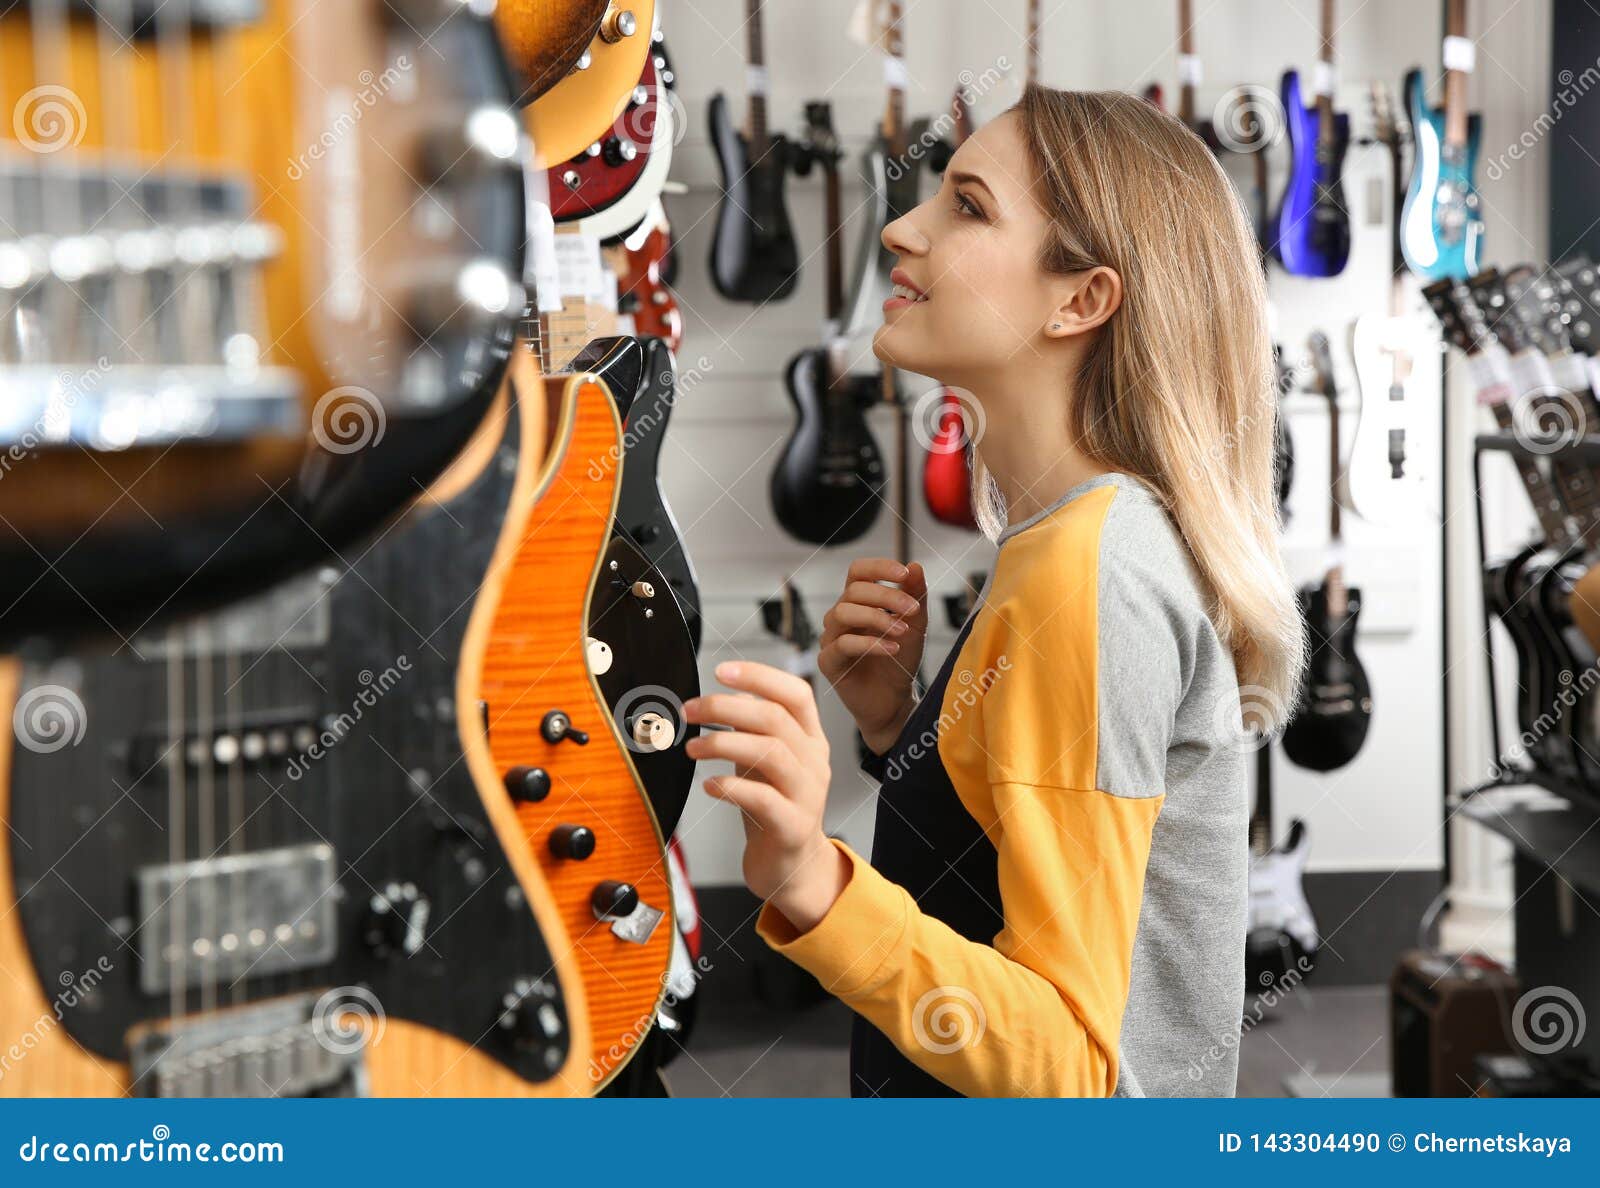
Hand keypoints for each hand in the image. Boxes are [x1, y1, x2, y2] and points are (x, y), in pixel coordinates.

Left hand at [683, 661, 848, 932]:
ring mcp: (808, 794)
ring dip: (723, 743)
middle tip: (689, 710)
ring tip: (692, 748)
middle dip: (725, 708)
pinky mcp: (792, 826)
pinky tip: (709, 785)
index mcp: (811, 739)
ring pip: (771, 753)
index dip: (760, 676)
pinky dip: (730, 786)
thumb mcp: (765, 761)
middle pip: (776, 719)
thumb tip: (726, 695)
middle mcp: (815, 762)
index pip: (796, 693)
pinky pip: (762, 799)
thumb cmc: (773, 809)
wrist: (792, 867)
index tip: (720, 670)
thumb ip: (754, 729)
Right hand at [818, 559, 927, 753]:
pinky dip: (871, 643)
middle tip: (913, 610)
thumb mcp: (916, 625)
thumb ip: (916, 596)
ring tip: (903, 631)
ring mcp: (831, 639)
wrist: (894, 701)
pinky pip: (843, 644)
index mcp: (858, 602)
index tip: (904, 573)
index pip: (858, 571)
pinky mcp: (828, 662)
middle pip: (853, 591)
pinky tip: (893, 648)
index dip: (878, 566)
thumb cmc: (900, 661)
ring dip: (878, 618)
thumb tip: (916, 565)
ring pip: (844, 613)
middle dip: (887, 596)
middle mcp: (840, 616)